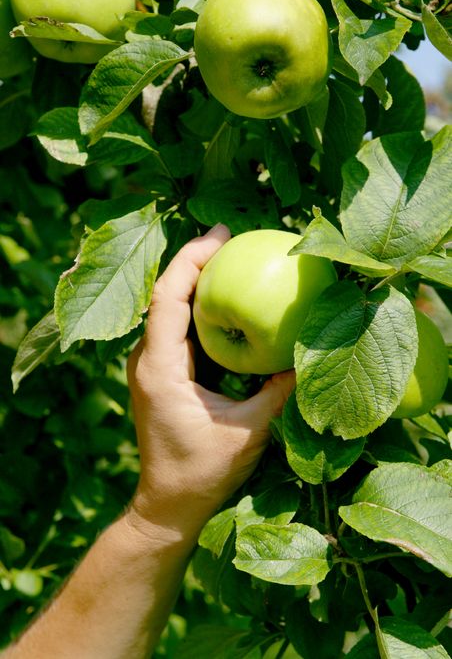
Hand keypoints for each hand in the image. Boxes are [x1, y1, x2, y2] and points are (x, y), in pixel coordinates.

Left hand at [127, 224, 294, 541]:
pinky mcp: (158, 373)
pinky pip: (174, 327)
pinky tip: (223, 301)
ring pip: (167, 309)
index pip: (168, 297)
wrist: (167, 503)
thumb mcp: (248, 432)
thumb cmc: (202, 472)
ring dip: (194, 281)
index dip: (191, 260)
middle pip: (164, 294)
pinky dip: (196, 307)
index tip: (220, 236)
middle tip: (230, 238)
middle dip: (195, 261)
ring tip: (228, 259)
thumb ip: (279, 394)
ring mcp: (149, 366)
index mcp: (161, 368)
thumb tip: (309, 357)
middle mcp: (147, 360)